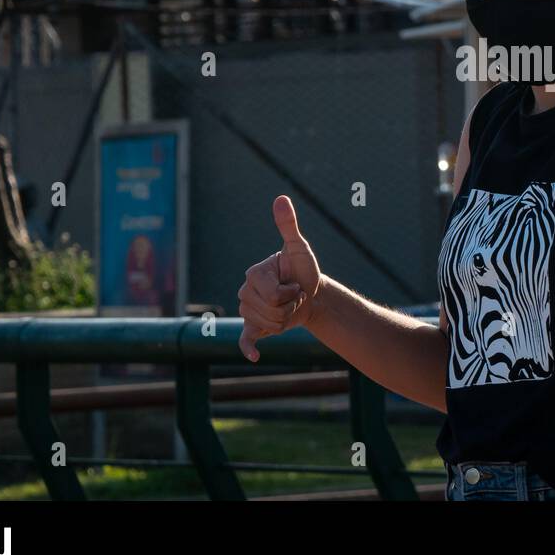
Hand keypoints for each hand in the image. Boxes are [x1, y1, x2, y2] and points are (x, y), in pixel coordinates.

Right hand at [237, 195, 322, 362]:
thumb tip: (281, 198)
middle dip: (290, 305)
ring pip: (270, 324)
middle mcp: (244, 291)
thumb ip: (288, 226)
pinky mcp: (252, 327)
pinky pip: (245, 339)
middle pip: (271, 310)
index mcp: (253, 274)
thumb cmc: (303, 269)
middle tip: (293, 295)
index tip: (293, 282)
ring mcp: (246, 310)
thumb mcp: (299, 248)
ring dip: (286, 317)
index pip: (272, 294)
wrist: (310, 293)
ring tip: (289, 306)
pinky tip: (255, 356)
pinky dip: (250, 348)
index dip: (290, 291)